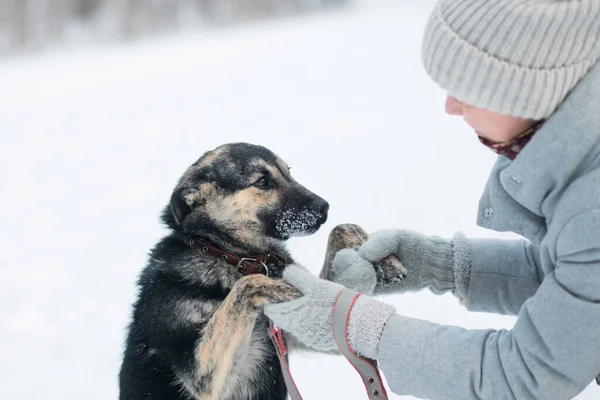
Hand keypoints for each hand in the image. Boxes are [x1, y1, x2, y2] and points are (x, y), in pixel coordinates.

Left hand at [264, 264, 343, 350]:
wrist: (353, 320)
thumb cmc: (331, 301)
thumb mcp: (313, 283)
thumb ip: (296, 276)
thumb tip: (286, 272)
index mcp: (290, 316)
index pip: (271, 310)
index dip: (274, 300)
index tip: (280, 293)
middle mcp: (295, 330)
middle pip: (284, 318)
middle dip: (288, 307)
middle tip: (300, 296)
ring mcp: (307, 338)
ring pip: (297, 325)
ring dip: (300, 315)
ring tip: (314, 305)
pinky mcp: (318, 343)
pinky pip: (309, 332)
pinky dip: (312, 324)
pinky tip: (323, 316)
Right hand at [332, 229, 457, 294]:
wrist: (433, 264)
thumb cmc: (415, 245)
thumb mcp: (397, 237)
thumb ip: (380, 242)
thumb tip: (363, 254)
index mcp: (369, 245)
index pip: (349, 251)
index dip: (342, 257)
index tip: (340, 263)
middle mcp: (368, 261)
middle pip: (349, 267)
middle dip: (343, 272)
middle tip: (340, 278)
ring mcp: (373, 275)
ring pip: (355, 281)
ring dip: (350, 284)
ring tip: (345, 288)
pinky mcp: (380, 289)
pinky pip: (366, 291)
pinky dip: (360, 293)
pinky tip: (356, 295)